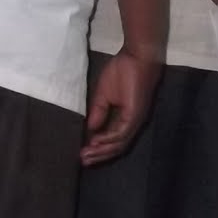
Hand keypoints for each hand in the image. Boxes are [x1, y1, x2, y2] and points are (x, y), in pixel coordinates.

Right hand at [81, 50, 161, 164]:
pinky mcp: (136, 115)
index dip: (99, 149)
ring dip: (102, 151)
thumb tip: (90, 130)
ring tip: (86, 155)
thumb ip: (98, 113)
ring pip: (120, 144)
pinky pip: (122, 133)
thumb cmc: (122, 71)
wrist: (136, 57)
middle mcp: (132, 123)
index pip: (113, 140)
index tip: (82, 154)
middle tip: (82, 161)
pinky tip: (96, 142)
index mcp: (126, 119)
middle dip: (99, 155)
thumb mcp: (103, 95)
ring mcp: (136, 120)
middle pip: (117, 147)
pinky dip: (108, 139)